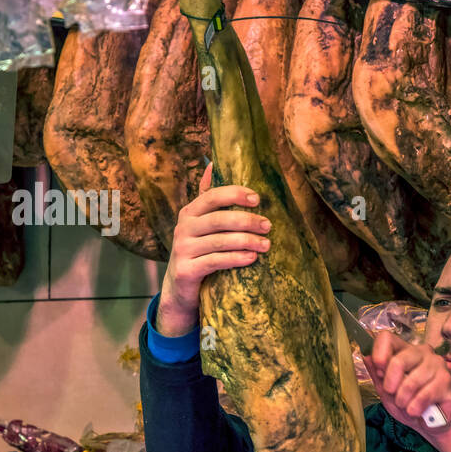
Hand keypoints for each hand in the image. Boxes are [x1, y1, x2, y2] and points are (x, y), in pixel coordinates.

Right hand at [156, 164, 271, 336]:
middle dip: (247, 221)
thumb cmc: (199, 251)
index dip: (235, 194)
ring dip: (246, 241)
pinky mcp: (186, 270)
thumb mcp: (201, 224)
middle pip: (218, 219)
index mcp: (190, 212)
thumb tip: (213, 162)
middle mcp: (183, 228)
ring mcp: (182, 249)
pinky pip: (214, 261)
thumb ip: (208, 198)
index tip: (258, 199)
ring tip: (267, 244)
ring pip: (219, 241)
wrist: (181, 289)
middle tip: (269, 226)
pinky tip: (252, 258)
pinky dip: (235, 258)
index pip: (212, 196)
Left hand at [361, 331, 450, 451]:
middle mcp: (422, 353)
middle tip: (393, 395)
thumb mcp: (387, 392)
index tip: (379, 372)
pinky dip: (416, 407)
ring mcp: (437, 365)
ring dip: (404, 400)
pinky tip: (417, 411)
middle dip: (391, 385)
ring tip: (407, 406)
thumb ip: (377, 374)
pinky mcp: (446, 381)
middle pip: (398, 360)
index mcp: (405, 351)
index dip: (379, 354)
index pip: (387, 338)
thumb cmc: (410, 404)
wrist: (433, 424)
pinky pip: (424, 395)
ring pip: (411, 382)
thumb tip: (366, 356)